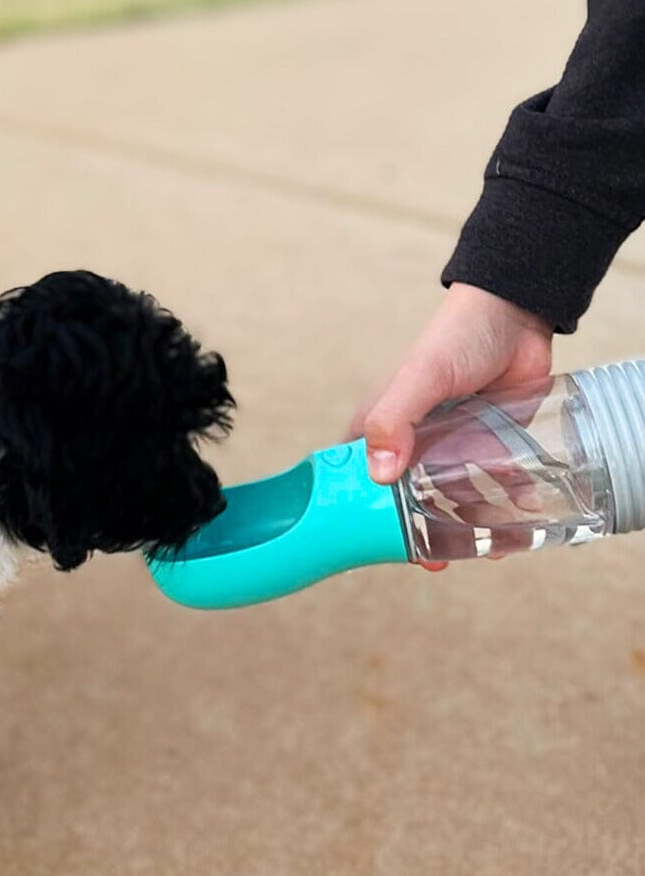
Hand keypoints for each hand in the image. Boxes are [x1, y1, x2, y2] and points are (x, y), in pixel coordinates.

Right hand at [349, 282, 553, 569]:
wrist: (517, 314)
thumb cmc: (456, 338)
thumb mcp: (419, 378)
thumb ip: (394, 419)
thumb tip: (379, 473)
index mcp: (379, 429)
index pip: (358, 480)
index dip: (362, 515)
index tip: (378, 546)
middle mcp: (410, 444)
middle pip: (405, 500)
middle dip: (419, 533)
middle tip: (435, 561)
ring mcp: (450, 449)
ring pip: (450, 498)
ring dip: (465, 527)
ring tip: (485, 550)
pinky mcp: (488, 448)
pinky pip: (491, 486)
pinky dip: (502, 508)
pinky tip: (517, 527)